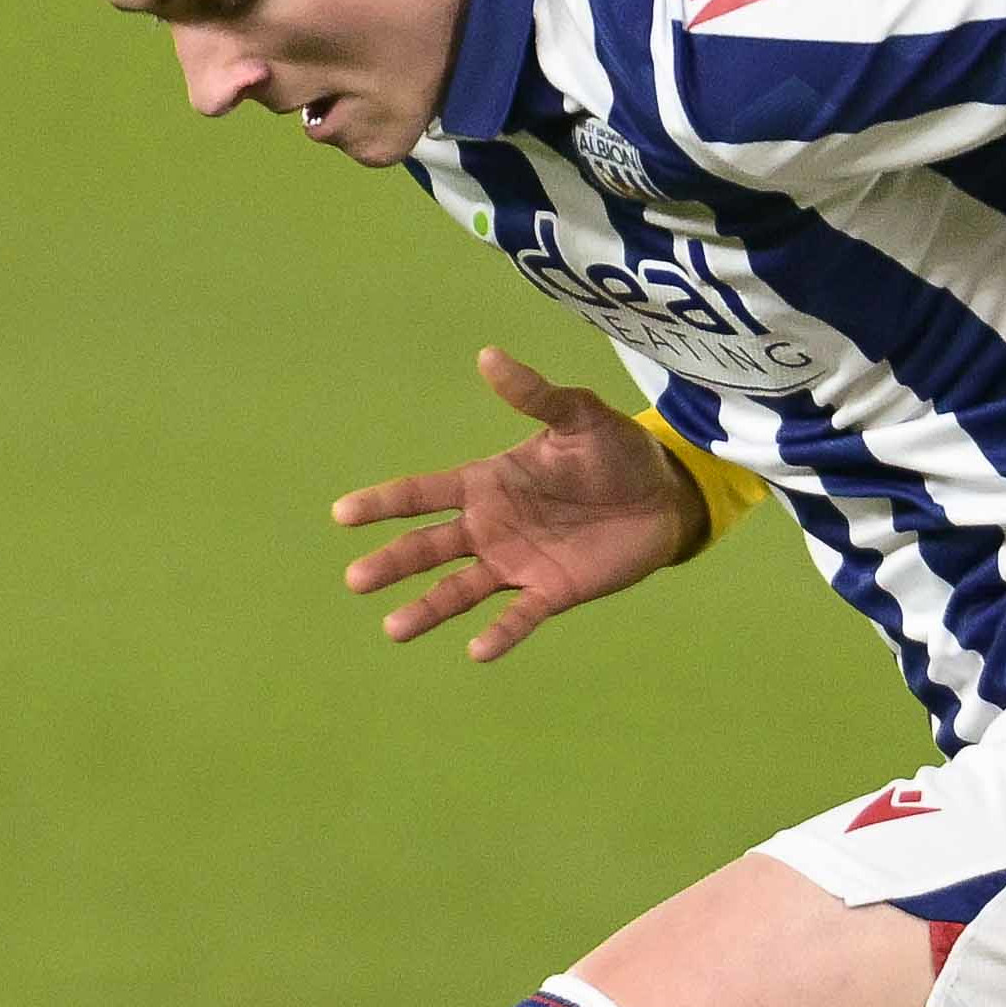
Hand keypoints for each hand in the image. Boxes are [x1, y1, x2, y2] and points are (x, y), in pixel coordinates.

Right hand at [331, 345, 707, 662]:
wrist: (664, 496)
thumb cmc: (615, 450)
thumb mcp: (578, 416)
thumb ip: (534, 395)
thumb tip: (488, 355)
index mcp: (486, 483)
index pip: (423, 494)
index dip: (383, 503)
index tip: (341, 514)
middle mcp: (491, 527)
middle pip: (429, 548)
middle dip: (393, 563)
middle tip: (356, 580)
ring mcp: (517, 563)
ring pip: (461, 590)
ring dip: (429, 608)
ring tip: (394, 629)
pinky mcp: (552, 592)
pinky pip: (519, 616)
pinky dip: (499, 634)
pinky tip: (476, 650)